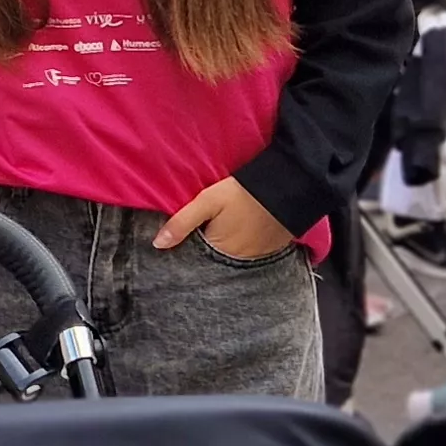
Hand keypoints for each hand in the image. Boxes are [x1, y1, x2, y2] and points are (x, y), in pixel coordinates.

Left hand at [156, 177, 292, 257]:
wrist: (288, 185)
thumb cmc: (243, 193)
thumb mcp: (207, 202)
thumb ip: (182, 223)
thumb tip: (157, 245)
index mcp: (220, 252)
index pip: (196, 260)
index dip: (187, 251)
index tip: (180, 243)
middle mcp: (239, 261)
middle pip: (214, 261)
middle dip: (204, 252)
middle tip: (201, 233)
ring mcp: (258, 257)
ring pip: (232, 258)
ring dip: (224, 250)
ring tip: (221, 232)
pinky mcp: (272, 249)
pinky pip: (250, 253)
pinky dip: (242, 246)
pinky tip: (239, 233)